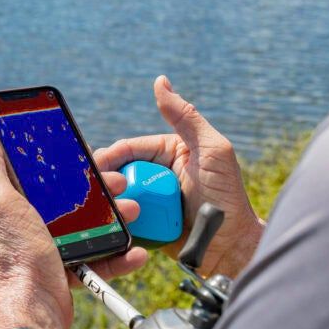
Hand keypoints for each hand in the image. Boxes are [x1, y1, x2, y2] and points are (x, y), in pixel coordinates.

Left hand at [0, 122, 146, 328]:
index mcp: (9, 206)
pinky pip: (99, 257)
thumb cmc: (16, 259)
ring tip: (132, 211)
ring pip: (88, 224)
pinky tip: (134, 252)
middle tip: (118, 181)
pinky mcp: (69, 269)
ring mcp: (50, 248)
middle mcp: (27, 224)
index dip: (58, 160)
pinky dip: (119, 255)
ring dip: (115, 217)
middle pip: (68, 197)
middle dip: (98, 188)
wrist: (35, 313)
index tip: (82, 151)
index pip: (34, 173)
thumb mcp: (0, 205)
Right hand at [94, 77, 263, 279]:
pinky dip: (114, 220)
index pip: (130, 148)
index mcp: (168, 152)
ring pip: (117, 196)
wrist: (231, 247)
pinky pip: (123, 219)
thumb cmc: (227, 197)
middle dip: (105, 179)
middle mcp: (156, 174)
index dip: (111, 155)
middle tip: (98, 190)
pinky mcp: (147, 225)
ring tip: (104, 208)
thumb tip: (160, 82)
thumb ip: (186, 117)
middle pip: (118, 171)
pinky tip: (106, 223)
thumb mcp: (212, 151)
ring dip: (108, 201)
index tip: (97, 165)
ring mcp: (151, 200)